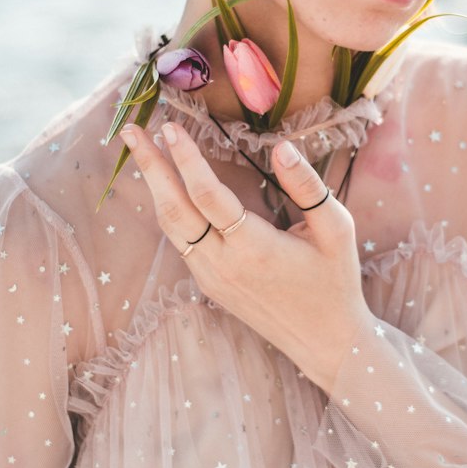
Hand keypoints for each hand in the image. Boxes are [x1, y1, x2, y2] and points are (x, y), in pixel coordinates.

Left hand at [119, 121, 371, 389]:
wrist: (324, 340)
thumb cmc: (335, 280)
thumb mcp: (337, 229)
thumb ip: (308, 187)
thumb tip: (282, 147)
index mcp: (254, 248)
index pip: (207, 194)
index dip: (186, 158)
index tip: (171, 127)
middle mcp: (223, 264)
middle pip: (173, 209)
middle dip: (149, 166)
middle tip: (129, 130)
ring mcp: (211, 277)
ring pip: (170, 226)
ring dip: (153, 186)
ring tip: (140, 150)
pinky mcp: (209, 285)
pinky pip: (180, 241)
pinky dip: (168, 208)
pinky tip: (165, 185)